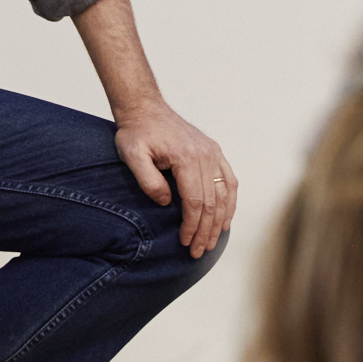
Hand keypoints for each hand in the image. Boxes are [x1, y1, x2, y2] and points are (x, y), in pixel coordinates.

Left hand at [114, 104, 236, 256]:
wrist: (145, 109)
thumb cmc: (136, 133)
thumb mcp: (132, 155)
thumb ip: (148, 180)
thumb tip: (167, 202)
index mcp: (187, 157)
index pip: (196, 201)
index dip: (192, 226)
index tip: (186, 243)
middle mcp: (206, 155)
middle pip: (212, 202)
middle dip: (206, 231)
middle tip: (198, 252)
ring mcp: (213, 152)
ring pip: (224, 194)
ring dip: (220, 222)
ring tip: (212, 242)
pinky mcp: (214, 151)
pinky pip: (229, 180)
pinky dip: (230, 202)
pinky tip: (225, 220)